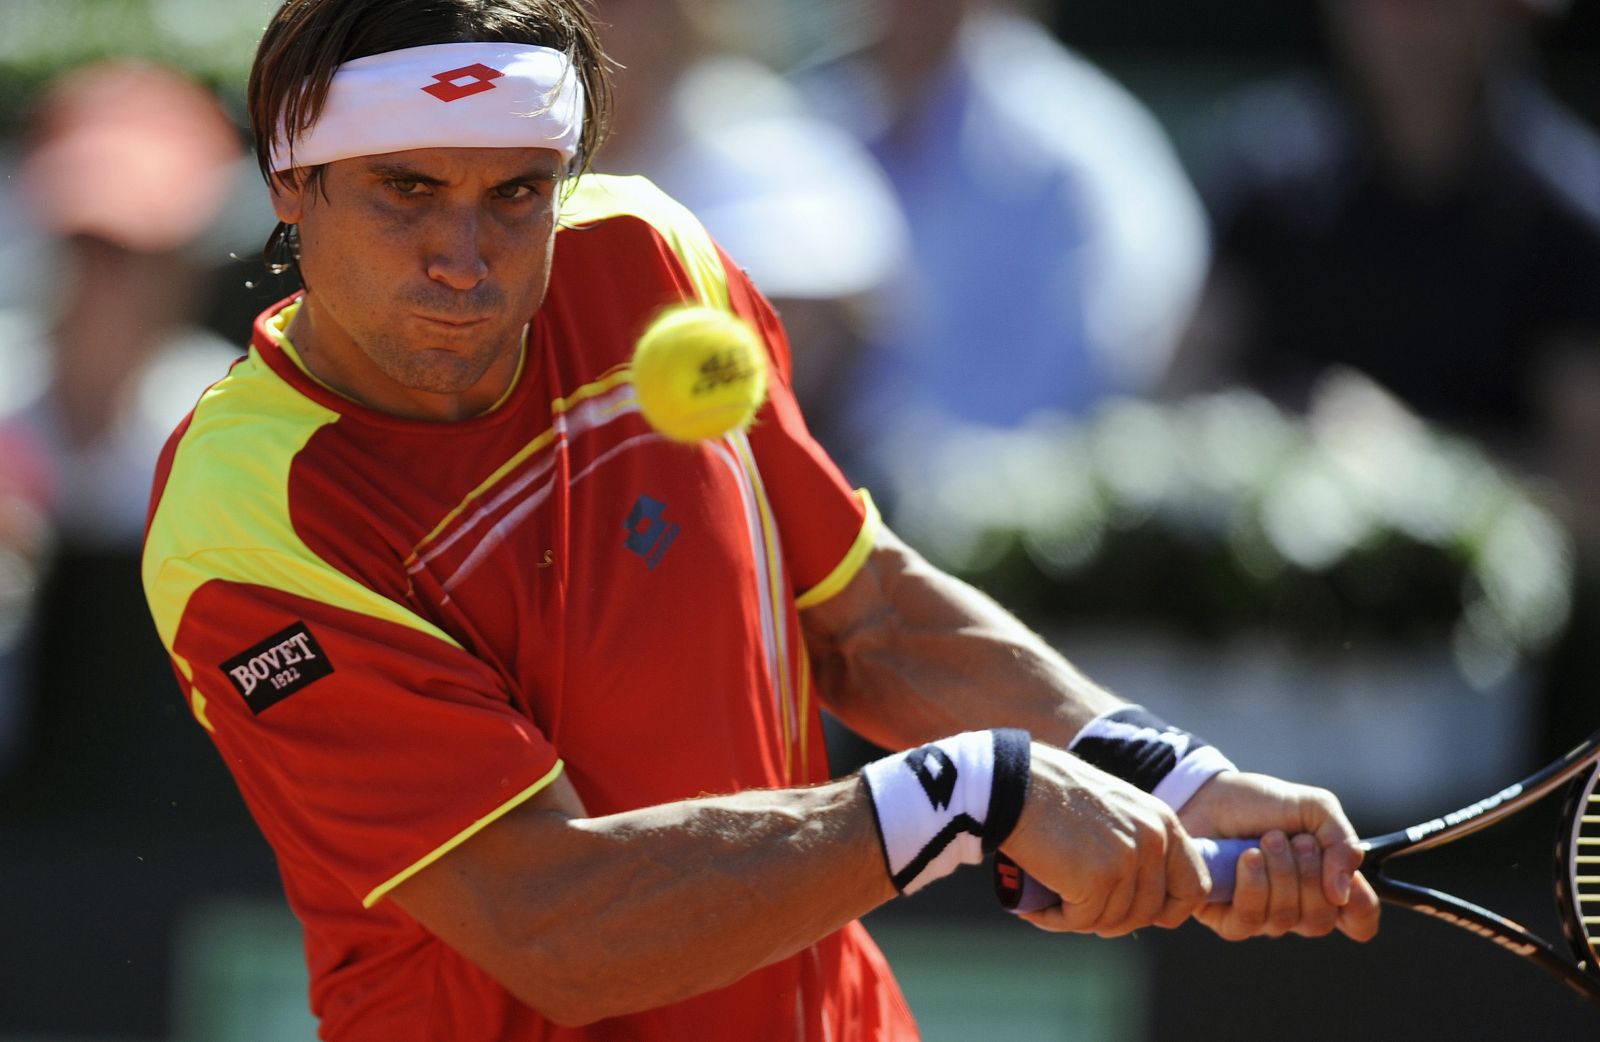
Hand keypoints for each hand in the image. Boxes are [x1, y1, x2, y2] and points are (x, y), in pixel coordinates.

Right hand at [1000, 743, 1209, 936]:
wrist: (1013, 783)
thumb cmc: (1052, 792)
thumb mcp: (1114, 808)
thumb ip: (1137, 842)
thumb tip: (1141, 894)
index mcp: (1163, 822)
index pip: (1193, 886)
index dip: (1170, 910)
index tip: (1142, 915)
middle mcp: (1153, 841)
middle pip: (1149, 913)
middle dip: (1112, 918)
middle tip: (1077, 907)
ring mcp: (1126, 862)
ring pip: (1113, 921)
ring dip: (1079, 919)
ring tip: (1052, 901)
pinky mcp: (1096, 881)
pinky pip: (1081, 921)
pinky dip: (1055, 920)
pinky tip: (1038, 906)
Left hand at [1179, 772, 1379, 941]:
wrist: (1210, 794)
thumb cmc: (1262, 804)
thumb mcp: (1315, 809)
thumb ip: (1342, 842)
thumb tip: (1342, 892)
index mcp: (1324, 885)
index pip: (1358, 921)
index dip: (1361, 909)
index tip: (1348, 883)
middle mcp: (1295, 908)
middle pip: (1320, 921)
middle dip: (1310, 874)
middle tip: (1296, 840)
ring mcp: (1261, 916)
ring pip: (1285, 919)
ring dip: (1281, 872)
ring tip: (1267, 839)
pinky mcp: (1224, 917)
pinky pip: (1249, 921)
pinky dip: (1253, 885)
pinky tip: (1247, 858)